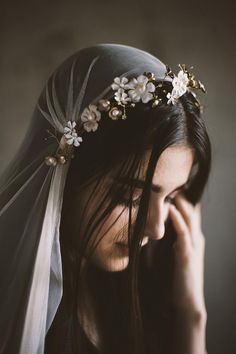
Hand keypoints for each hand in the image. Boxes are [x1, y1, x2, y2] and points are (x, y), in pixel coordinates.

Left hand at [168, 194, 206, 317]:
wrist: (187, 302)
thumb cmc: (179, 278)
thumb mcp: (178, 255)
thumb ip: (175, 241)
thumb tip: (165, 230)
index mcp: (193, 239)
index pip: (190, 214)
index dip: (184, 199)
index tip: (174, 184)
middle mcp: (196, 239)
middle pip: (191, 212)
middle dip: (184, 196)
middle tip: (174, 180)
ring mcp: (193, 247)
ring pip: (189, 219)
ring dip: (182, 203)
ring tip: (174, 188)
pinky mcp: (186, 255)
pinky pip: (183, 233)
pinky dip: (178, 220)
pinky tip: (171, 208)